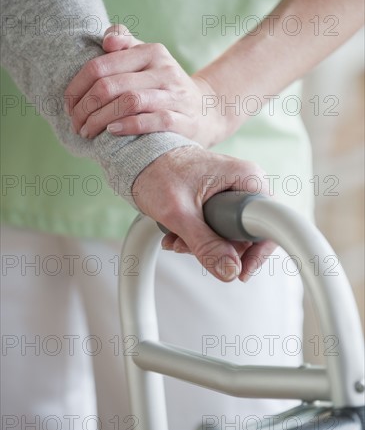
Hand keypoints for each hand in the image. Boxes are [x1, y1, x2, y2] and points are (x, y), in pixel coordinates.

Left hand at [64, 25, 224, 147]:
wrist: (209, 111)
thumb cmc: (167, 87)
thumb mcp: (150, 61)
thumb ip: (126, 45)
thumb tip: (106, 39)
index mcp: (151, 52)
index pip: (102, 65)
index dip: (78, 86)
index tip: (68, 105)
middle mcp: (164, 70)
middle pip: (111, 85)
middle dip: (86, 107)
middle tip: (75, 123)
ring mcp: (176, 95)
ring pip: (129, 102)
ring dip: (101, 119)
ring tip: (88, 131)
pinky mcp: (184, 120)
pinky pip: (153, 121)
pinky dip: (129, 126)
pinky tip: (112, 132)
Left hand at [132, 146, 274, 282]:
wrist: (141, 158)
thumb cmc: (158, 172)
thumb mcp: (180, 213)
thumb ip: (204, 244)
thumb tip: (229, 272)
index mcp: (246, 177)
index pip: (268, 224)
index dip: (257, 252)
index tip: (241, 271)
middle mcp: (245, 184)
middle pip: (248, 233)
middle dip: (219, 249)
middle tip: (189, 248)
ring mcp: (233, 193)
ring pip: (231, 234)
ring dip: (204, 245)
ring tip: (176, 241)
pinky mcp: (221, 200)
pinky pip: (219, 228)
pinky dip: (198, 237)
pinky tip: (176, 237)